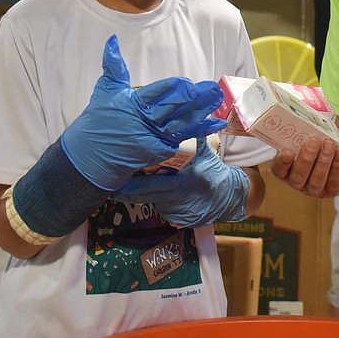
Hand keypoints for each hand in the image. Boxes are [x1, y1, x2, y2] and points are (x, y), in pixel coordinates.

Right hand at [60, 35, 225, 190]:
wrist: (86, 159)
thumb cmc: (96, 123)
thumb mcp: (105, 91)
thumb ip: (114, 66)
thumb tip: (112, 40)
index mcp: (134, 103)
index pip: (159, 92)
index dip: (175, 88)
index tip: (188, 83)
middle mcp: (144, 120)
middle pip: (175, 107)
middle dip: (196, 98)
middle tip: (213, 89)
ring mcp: (151, 137)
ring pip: (183, 124)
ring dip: (203, 114)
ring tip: (219, 105)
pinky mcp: (156, 152)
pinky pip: (180, 141)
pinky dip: (198, 133)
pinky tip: (215, 126)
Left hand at [112, 136, 249, 227]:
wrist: (228, 200)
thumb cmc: (216, 176)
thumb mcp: (208, 157)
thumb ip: (199, 140)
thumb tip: (196, 118)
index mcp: (179, 183)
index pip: (149, 185)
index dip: (131, 184)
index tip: (117, 178)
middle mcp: (172, 199)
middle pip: (142, 197)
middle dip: (125, 192)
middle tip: (109, 184)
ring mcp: (172, 211)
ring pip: (149, 202)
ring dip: (137, 195)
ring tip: (120, 187)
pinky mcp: (173, 219)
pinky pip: (158, 208)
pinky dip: (152, 201)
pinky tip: (144, 195)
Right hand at [271, 136, 338, 197]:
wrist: (333, 163)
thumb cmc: (314, 148)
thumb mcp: (304, 140)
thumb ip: (302, 134)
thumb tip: (306, 118)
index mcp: (285, 169)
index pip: (278, 169)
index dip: (282, 162)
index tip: (287, 152)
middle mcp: (296, 182)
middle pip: (298, 176)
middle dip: (306, 158)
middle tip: (313, 141)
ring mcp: (313, 190)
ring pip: (316, 180)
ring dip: (323, 160)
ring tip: (329, 144)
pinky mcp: (330, 190)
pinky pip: (334, 179)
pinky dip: (337, 163)